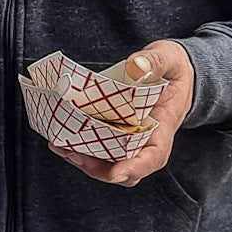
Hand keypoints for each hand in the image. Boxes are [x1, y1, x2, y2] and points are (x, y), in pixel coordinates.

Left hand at [54, 40, 194, 188]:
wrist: (171, 72)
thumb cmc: (172, 68)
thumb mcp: (169, 58)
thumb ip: (155, 61)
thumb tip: (136, 65)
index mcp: (163, 127)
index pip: (153, 156)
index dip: (135, 168)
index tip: (117, 173)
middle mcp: (146, 140)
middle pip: (125, 168)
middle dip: (98, 168)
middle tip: (72, 153)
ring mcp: (129, 139)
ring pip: (108, 163)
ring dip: (84, 160)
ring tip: (59, 145)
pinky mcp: (115, 133)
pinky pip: (99, 148)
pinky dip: (80, 147)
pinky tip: (60, 137)